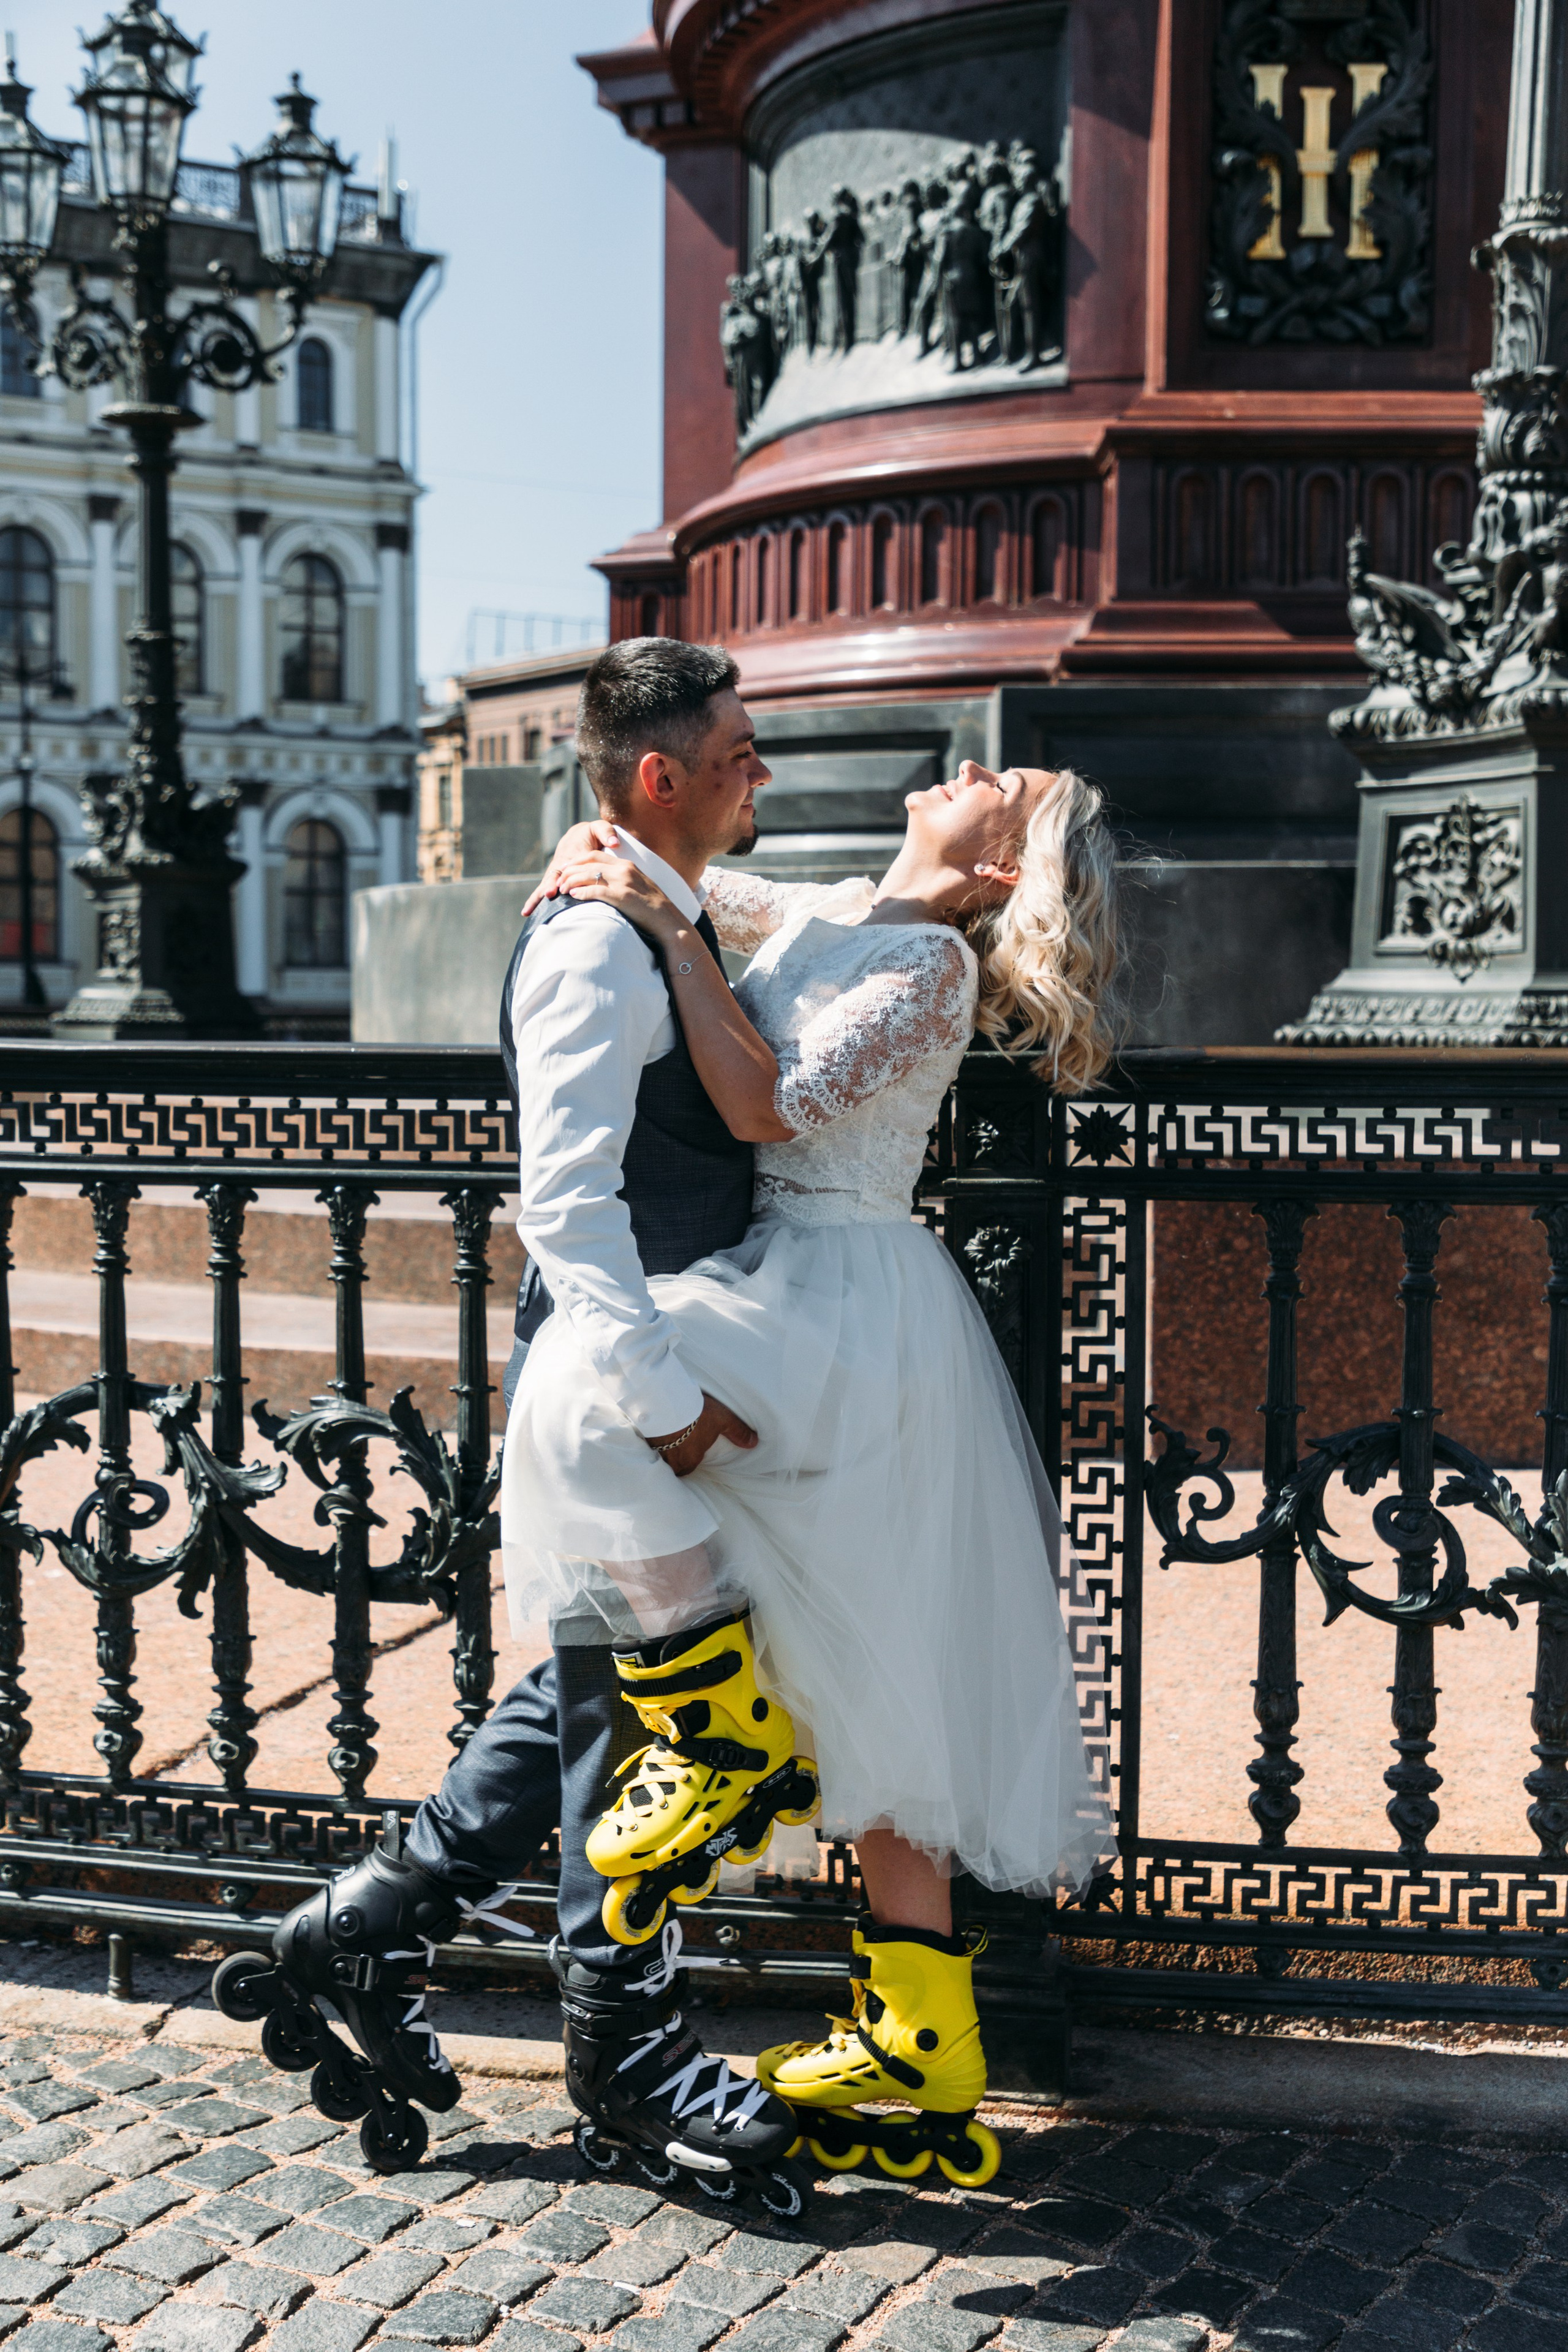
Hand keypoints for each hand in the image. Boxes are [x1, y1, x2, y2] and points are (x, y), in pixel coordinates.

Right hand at [521, 818, 618, 917]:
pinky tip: (527, 913)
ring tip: (527, 912)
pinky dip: (536, 902)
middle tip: (548, 894)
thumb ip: (606, 832)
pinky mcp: (555, 880)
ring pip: (545, 886)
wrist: (578, 836)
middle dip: (549, 886)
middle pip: (553, 877)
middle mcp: (561, 864)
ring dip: (537, 899)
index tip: (560, 885)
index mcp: (572, 852)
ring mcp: (556, 873)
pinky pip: (545, 890)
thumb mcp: (599, 829)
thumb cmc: (591, 834)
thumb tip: (614, 842)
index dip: (566, 875)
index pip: (569, 865)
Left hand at [556, 854, 684, 945]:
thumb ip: (623, 880)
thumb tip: (605, 884)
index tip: (566, 868)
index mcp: (627, 865)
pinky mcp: (622, 896)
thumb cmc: (653, 908)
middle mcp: (624, 869)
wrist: (668, 921)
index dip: (576, 861)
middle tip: (559, 880)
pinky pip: (596, 891)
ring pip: (589, 875)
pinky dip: (582, 893)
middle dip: (570, 870)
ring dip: (572, 881)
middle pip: (588, 863)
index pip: (595, 855)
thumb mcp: (638, 886)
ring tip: (563, 889)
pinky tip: (574, 896)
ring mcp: (623, 882)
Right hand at [648, 1392, 757, 1477]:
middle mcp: (672, 1459)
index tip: (689, 1454)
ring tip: (662, 1442)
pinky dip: (649, 1441)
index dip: (689, 1462)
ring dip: (661, 1451)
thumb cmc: (695, 1413)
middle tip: (676, 1449)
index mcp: (690, 1459)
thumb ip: (737, 1432)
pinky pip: (646, 1446)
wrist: (666, 1403)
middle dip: (674, 1461)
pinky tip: (650, 1433)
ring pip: (658, 1458)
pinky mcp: (644, 1438)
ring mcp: (656, 1449)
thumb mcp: (722, 1419)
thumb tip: (754, 1443)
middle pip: (672, 1467)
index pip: (688, 1470)